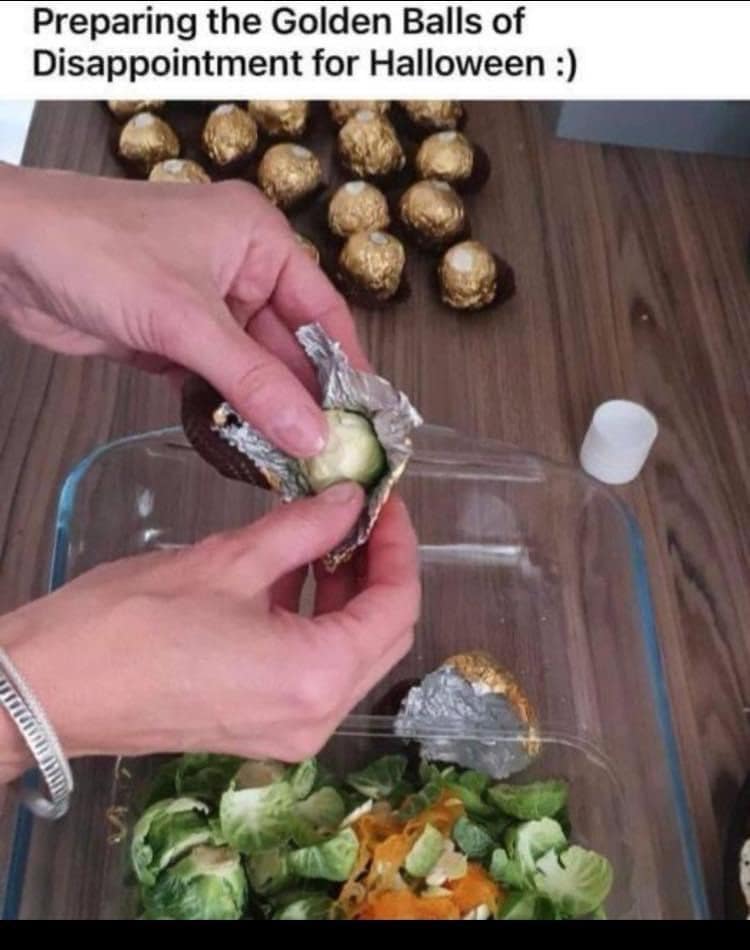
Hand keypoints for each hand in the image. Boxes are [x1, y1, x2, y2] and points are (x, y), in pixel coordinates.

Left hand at [0, 163, 367, 457]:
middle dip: (304, 399)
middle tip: (329, 453)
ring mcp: (203, 307)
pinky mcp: (172, 338)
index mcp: (257, 240)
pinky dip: (227, 413)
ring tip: (294, 460)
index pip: (322, 310)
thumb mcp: (185, 319)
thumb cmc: (93, 249)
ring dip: (266, 412)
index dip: (346, 366)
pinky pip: (215, 382)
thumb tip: (312, 433)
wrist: (5, 252)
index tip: (366, 417)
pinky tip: (246, 447)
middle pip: (288, 346)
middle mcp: (238, 270)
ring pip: (252, 369)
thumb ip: (252, 381)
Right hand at [0, 485, 419, 780]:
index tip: (386, 504)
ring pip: (347, 654)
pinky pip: (308, 671)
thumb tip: (348, 500)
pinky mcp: (258, 727)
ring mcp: (287, 732)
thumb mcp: (229, 560)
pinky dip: (311, 622)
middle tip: (362, 516)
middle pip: (381, 636)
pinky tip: (290, 574)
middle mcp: (315, 718)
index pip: (395, 607)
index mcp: (317, 677)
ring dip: (344, 594)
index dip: (399, 547)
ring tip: (327, 535)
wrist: (52, 686)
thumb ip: (304, 527)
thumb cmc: (131, 625)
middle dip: (379, 571)